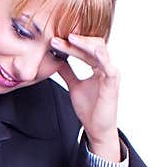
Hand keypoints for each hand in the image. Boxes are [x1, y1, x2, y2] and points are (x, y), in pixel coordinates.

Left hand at [50, 32, 120, 159]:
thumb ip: (67, 72)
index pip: (84, 49)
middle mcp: (106, 67)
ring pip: (100, 50)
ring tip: (69, 39)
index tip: (53, 41)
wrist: (97, 128)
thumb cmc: (90, 109)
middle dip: (75, 40)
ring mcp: (110, 73)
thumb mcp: (73, 86)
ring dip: (84, 43)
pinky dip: (100, 56)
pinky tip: (91, 50)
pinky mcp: (113, 82)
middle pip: (92, 44)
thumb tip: (57, 60)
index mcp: (98, 66)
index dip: (69, 44)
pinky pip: (108, 65)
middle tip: (57, 38)